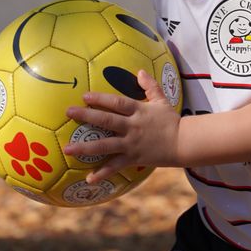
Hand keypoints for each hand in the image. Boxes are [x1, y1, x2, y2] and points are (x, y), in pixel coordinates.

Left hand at [63, 70, 180, 182]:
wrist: (183, 142)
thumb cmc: (170, 120)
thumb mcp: (161, 100)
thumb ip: (150, 86)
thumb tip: (140, 71)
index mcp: (138, 111)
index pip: (117, 102)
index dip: (101, 99)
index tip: (85, 96)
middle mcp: (132, 127)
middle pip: (107, 121)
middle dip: (87, 116)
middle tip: (68, 112)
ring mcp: (131, 144)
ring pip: (105, 145)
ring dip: (86, 147)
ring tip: (68, 149)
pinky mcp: (133, 158)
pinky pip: (115, 167)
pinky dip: (102, 173)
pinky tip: (89, 179)